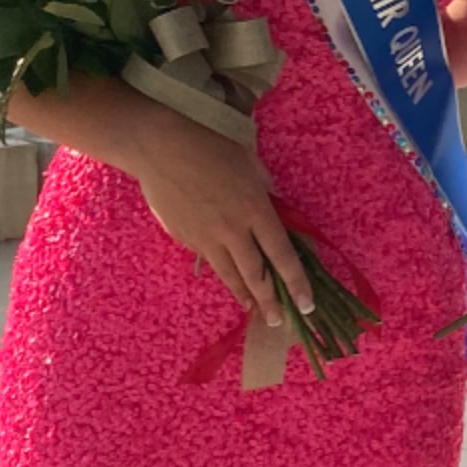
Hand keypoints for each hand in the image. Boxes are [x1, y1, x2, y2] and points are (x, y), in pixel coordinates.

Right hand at [128, 110, 313, 326]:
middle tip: (280, 321)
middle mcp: (233, 229)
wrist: (161, 148)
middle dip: (270, 301)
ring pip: (230, 274)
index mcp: (255, 209)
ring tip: (255, 310)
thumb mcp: (249, 163)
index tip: (306, 304)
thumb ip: (264, 189)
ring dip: (245, 295)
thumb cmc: (211, 146)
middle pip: (256, 274)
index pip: (282, 255)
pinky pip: (208, 259)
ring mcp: (206, 237)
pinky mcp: (184, 238)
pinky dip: (221, 270)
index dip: (296, 282)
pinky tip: (227, 277)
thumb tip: (274, 206)